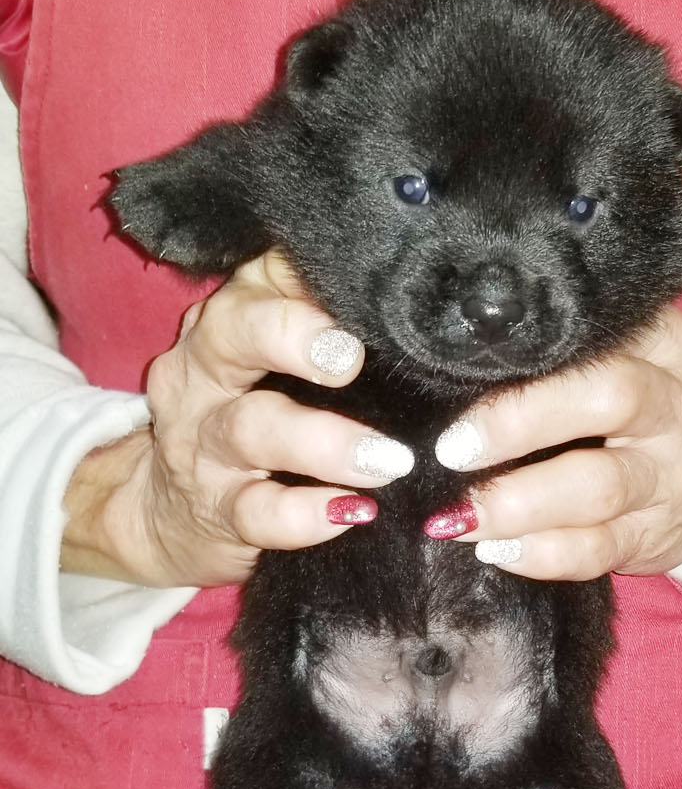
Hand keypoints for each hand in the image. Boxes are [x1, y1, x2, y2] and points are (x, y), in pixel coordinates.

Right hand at [61, 252, 414, 586]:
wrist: (164, 514)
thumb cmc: (245, 418)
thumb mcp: (268, 360)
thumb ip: (321, 324)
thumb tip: (411, 308)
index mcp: (230, 318)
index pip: (266, 274)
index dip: (311, 274)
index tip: (366, 289)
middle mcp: (205, 369)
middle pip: (236, 331)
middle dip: (293, 336)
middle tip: (349, 358)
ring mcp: (206, 444)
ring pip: (253, 429)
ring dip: (324, 443)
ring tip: (385, 460)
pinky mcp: (219, 511)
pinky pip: (260, 511)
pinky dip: (307, 515)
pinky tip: (350, 512)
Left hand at [427, 306, 681, 579]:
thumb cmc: (650, 407)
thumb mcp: (639, 355)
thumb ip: (577, 348)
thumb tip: (461, 362)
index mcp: (670, 343)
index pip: (601, 333)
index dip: (529, 355)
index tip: (459, 370)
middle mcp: (679, 405)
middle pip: (607, 400)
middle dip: (519, 424)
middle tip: (452, 449)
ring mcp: (672, 476)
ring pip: (597, 487)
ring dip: (518, 504)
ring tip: (459, 515)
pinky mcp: (655, 536)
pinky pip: (595, 551)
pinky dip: (540, 555)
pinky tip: (496, 551)